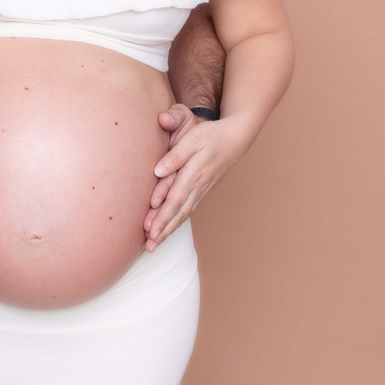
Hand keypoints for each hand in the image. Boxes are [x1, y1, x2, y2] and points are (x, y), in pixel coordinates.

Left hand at [144, 108, 246, 249]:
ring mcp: (201, 191)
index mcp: (193, 175)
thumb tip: (157, 171)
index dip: (162, 218)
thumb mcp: (192, 139)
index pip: (174, 201)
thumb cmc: (212, 136)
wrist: (235, 138)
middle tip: (149, 248)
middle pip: (177, 214)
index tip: (150, 233)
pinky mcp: (203, 190)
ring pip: (183, 214)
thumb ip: (174, 156)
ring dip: (168, 231)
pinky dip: (178, 222)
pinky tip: (170, 229)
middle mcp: (197, 187)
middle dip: (163, 232)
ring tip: (155, 244)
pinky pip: (188, 210)